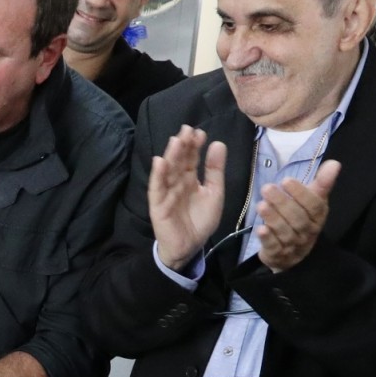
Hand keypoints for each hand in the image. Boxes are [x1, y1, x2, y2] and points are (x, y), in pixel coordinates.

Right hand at [150, 127, 227, 270]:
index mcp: (190, 179)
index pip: (191, 158)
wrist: (190, 246)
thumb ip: (215, 171)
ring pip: (167, 171)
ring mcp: (166, 192)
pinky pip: (157, 188)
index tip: (200, 133)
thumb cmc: (201, 221)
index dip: (194, 146)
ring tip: (176, 141)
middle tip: (187, 130)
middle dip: (182, 146)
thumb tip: (218, 144)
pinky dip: (157, 176)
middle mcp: (176, 183)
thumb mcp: (215, 193)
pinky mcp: (158, 205)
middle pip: (178, 161)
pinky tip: (159, 162)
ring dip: (170, 156)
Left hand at [256, 160, 339, 272]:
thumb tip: (335, 163)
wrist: (292, 254)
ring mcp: (293, 245)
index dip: (301, 193)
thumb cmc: (302, 220)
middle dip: (282, 202)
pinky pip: (274, 247)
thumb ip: (322, 183)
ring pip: (285, 231)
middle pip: (297, 218)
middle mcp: (308, 232)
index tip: (286, 180)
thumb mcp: (312, 202)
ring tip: (261, 204)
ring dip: (273, 217)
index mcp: (318, 217)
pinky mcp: (278, 255)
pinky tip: (260, 228)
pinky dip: (267, 238)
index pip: (314, 205)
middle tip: (267, 188)